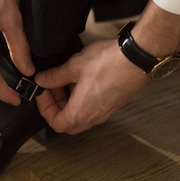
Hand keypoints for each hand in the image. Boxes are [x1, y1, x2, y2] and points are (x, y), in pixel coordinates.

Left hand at [34, 39, 149, 133]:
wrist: (137, 57)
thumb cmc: (109, 62)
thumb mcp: (74, 66)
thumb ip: (55, 76)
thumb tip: (42, 80)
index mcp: (81, 112)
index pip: (55, 123)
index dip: (44, 108)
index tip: (42, 91)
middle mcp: (94, 117)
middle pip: (68, 123)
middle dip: (56, 107)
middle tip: (52, 88)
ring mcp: (106, 112)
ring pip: (81, 116)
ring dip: (69, 103)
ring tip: (66, 81)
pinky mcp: (114, 103)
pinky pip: (92, 109)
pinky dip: (82, 100)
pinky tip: (82, 80)